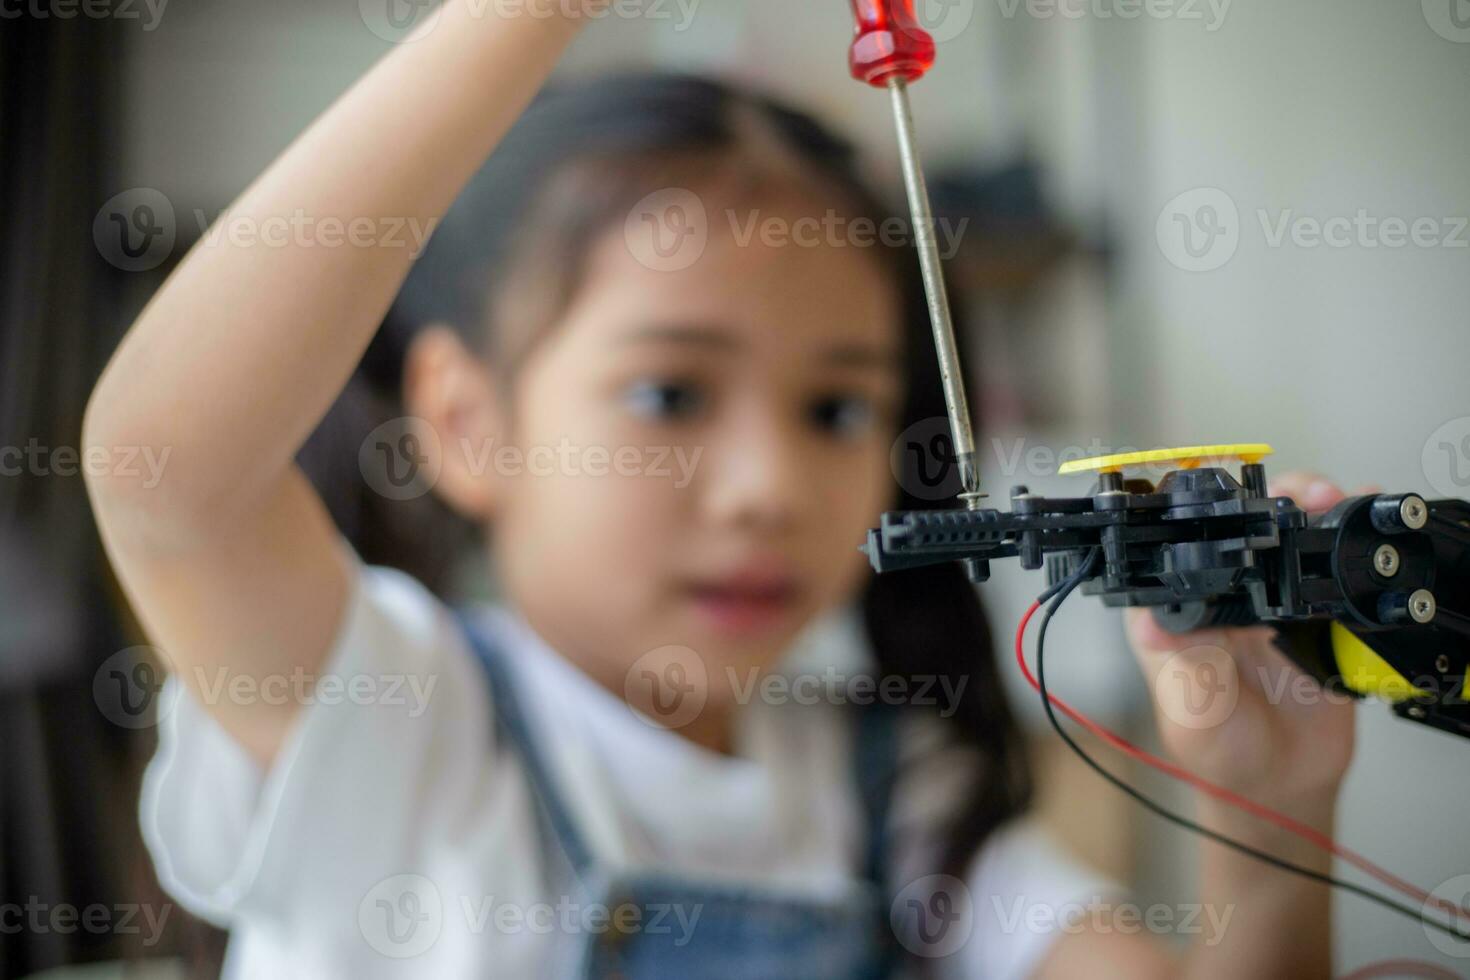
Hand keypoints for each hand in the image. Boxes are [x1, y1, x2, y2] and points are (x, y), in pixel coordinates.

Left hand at [1123, 472, 1372, 808]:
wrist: (1278, 785)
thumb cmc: (1218, 751)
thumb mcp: (1193, 710)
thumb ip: (1185, 665)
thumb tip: (1155, 625)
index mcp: (1172, 612)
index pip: (1175, 546)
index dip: (1197, 516)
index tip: (1227, 501)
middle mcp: (1217, 597)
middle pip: (1237, 527)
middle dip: (1270, 499)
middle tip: (1301, 495)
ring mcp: (1266, 601)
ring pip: (1284, 537)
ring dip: (1311, 510)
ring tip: (1333, 500)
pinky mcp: (1311, 615)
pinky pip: (1327, 570)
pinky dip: (1346, 545)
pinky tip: (1360, 529)